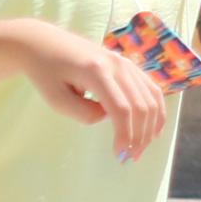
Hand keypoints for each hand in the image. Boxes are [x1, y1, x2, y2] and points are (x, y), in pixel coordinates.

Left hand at [13, 20, 171, 162]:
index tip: (120, 156)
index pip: (122, 109)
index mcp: (97, 71)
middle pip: (141, 105)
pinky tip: (152, 129)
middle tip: (131, 158)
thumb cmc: (45, 72)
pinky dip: (156, 111)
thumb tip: (107, 118)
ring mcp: (126, 63)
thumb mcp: (54, 99)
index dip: (125, 135)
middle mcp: (118, 65)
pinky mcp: (129, 65)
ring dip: (151, 126)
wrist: (44, 44)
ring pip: (152, 98)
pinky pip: (151, 90)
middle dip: (140, 136)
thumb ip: (82, 113)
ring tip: (140, 148)